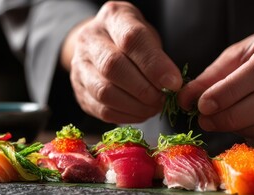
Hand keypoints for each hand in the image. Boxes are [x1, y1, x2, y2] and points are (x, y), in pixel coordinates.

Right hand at [61, 1, 181, 123]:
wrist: (101, 46)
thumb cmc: (132, 41)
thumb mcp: (148, 35)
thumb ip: (158, 57)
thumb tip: (171, 85)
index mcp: (112, 18)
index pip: (130, 39)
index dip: (154, 64)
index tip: (174, 83)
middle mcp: (89, 40)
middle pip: (112, 66)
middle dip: (144, 88)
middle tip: (162, 99)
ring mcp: (79, 67)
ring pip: (104, 92)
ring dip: (135, 106)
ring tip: (153, 107)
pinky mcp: (79, 91)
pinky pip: (101, 110)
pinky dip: (126, 116)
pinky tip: (140, 113)